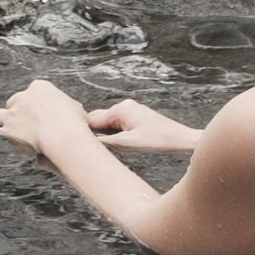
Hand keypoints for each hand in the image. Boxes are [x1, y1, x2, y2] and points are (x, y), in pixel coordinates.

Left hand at [0, 77, 94, 159]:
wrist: (63, 135)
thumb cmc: (75, 124)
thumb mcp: (77, 111)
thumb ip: (70, 111)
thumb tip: (76, 117)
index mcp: (40, 87)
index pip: (34, 96)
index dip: (38, 108)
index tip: (43, 116)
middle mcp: (23, 96)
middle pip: (17, 103)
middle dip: (21, 113)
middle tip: (29, 125)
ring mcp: (13, 112)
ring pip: (1, 112)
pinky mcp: (7, 128)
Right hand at [86, 99, 203, 155]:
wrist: (180, 138)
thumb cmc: (157, 140)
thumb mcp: (128, 144)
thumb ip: (107, 142)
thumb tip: (89, 142)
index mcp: (120, 110)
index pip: (93, 120)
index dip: (84, 132)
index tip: (74, 143)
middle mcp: (124, 105)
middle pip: (100, 119)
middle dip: (94, 132)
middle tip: (86, 148)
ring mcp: (131, 109)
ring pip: (110, 122)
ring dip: (106, 134)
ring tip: (103, 148)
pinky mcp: (137, 115)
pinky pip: (119, 123)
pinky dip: (115, 132)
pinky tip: (116, 143)